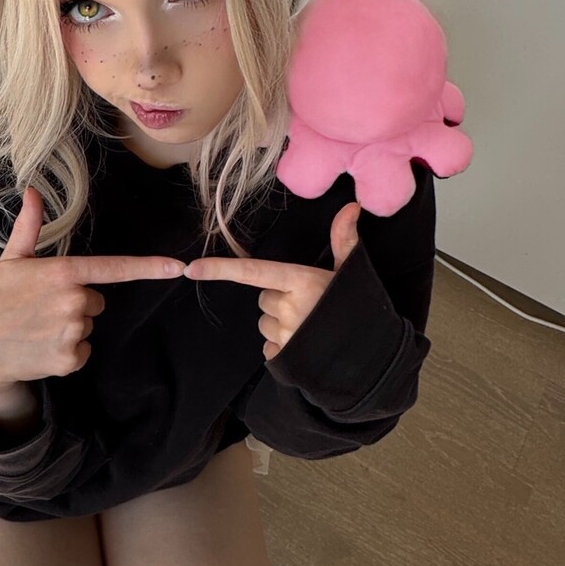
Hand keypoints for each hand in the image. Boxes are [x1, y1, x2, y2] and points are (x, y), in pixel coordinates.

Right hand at [0, 186, 185, 396]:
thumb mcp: (10, 259)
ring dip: (71, 327)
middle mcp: (72, 300)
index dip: (149, 267)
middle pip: (97, 301)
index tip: (178, 267)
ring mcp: (72, 330)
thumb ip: (29, 226)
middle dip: (76, 303)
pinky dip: (68, 351)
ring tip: (38, 327)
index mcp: (62, 272)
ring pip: (89, 325)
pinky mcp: (70, 358)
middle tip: (42, 307)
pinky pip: (83, 350)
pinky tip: (42, 346)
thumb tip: (32, 192)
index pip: (114, 268)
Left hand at [183, 200, 361, 359]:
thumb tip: (351, 207)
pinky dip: (283, 346)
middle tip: (308, 304)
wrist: (373, 358)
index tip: (191, 269)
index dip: (219, 269)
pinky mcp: (284, 359)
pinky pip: (270, 347)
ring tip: (309, 326)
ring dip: (280, 323)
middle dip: (278, 299)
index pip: (251, 272)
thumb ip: (344, 239)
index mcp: (300, 282)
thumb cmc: (361, 310)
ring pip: (265, 322)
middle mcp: (288, 307)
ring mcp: (285, 335)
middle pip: (263, 298)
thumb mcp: (351, 273)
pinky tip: (305, 346)